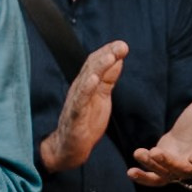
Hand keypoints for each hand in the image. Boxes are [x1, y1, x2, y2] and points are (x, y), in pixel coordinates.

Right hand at [40, 41, 126, 171]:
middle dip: (106, 55)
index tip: (122, 44)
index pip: (95, 63)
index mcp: (87, 84)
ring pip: (86, 80)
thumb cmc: (86, 121)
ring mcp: (76, 102)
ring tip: (110, 57)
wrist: (69, 147)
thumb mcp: (102, 96)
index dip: (107, 52)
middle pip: (92, 67)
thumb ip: (108, 78)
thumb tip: (118, 59)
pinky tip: (93, 80)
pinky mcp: (75, 117)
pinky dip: (86, 89)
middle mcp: (79, 89)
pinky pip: (80, 101)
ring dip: (98, 67)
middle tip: (122, 46)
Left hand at [131, 74, 191, 187]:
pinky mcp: (163, 172)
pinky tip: (130, 172)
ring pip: (165, 174)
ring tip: (139, 153)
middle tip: (156, 152)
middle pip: (183, 169)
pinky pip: (154, 180)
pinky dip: (142, 178)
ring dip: (152, 165)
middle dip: (169, 162)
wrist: (186, 135)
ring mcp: (177, 171)